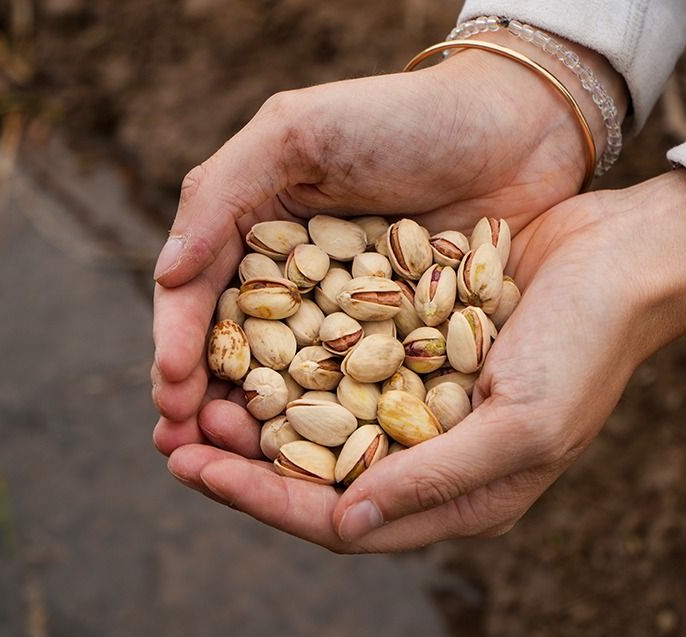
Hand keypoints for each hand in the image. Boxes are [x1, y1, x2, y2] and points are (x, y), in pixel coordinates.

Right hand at [152, 33, 627, 453]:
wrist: (519, 126)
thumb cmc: (402, 117)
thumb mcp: (298, 133)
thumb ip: (222, 193)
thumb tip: (166, 275)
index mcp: (256, 234)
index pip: (199, 300)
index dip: (178, 348)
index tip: (171, 395)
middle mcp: (297, 285)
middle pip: (238, 357)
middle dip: (208, 407)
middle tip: (188, 452)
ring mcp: (352, 322)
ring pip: (294, 387)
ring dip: (261, 433)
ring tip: (237, 469)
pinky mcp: (406, 346)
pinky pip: (363, 395)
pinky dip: (337, 431)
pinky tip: (320, 465)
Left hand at [165, 171, 685, 551]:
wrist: (624, 259)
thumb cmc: (588, 348)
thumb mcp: (523, 426)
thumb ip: (436, 479)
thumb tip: (343, 525)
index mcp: (460, 496)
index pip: (338, 518)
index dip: (259, 499)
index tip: (191, 467)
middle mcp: (434, 458)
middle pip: (315, 479)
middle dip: (242, 460)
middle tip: (170, 434)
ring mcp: (424, 402)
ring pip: (319, 425)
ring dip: (257, 412)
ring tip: (195, 391)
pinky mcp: (418, 348)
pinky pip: (341, 368)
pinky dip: (292, 363)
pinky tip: (249, 340)